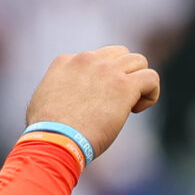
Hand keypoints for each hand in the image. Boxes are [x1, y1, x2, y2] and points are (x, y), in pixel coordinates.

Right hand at [24, 47, 160, 158]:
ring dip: (138, 82)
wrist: (55, 140)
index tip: (96, 103)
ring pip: (138, 61)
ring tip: (130, 106)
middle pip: (119, 54)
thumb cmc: (47, 134)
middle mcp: (87, 59)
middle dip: (123, 75)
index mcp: (66, 62)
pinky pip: (151, 78)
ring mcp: (107, 70)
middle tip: (117, 101)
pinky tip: (137, 109)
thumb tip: (63, 100)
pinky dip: (151, 93)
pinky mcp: (124, 85)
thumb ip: (56, 92)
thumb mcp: (43, 103)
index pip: (94, 59)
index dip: (101, 80)